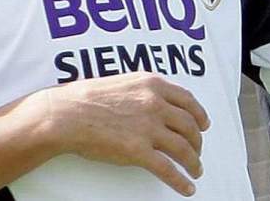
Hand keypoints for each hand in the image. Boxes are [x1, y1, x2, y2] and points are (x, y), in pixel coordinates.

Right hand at [43, 73, 210, 196]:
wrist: (66, 114)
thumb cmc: (86, 98)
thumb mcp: (123, 82)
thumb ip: (144, 91)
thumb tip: (157, 103)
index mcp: (153, 85)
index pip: (188, 100)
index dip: (200, 115)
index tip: (204, 124)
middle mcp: (155, 104)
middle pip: (190, 125)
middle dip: (198, 141)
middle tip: (197, 150)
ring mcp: (149, 128)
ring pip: (184, 148)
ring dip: (194, 161)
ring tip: (196, 170)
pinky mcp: (139, 151)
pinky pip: (168, 169)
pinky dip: (181, 180)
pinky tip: (187, 187)